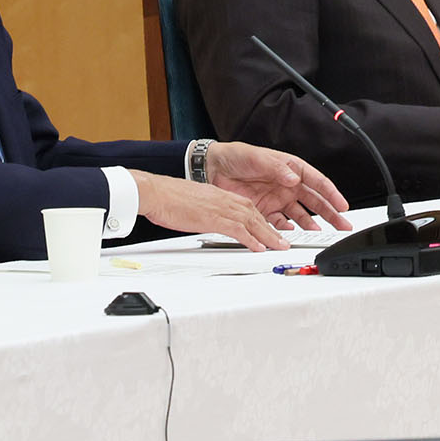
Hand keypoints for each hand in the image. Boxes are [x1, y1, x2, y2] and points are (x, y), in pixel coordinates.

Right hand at [135, 173, 294, 251]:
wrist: (155, 193)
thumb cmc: (169, 198)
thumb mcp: (195, 203)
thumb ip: (208, 211)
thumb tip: (211, 222)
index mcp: (220, 195)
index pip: (248, 208)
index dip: (263, 221)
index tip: (272, 231)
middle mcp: (224, 199)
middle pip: (255, 215)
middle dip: (272, 230)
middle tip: (284, 242)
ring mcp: (219, 208)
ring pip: (252, 222)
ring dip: (268, 236)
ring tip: (279, 247)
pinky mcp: (212, 218)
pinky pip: (237, 230)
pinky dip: (250, 239)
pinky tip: (258, 247)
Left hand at [203, 141, 348, 232]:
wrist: (212, 168)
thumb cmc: (235, 156)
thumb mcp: (257, 158)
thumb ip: (276, 168)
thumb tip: (293, 178)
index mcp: (290, 168)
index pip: (317, 182)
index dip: (331, 194)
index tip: (342, 205)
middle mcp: (287, 184)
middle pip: (314, 200)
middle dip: (330, 212)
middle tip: (342, 224)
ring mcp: (277, 198)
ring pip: (300, 214)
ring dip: (311, 223)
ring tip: (320, 232)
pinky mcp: (265, 209)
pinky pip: (280, 222)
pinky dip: (287, 228)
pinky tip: (292, 232)